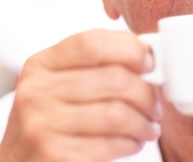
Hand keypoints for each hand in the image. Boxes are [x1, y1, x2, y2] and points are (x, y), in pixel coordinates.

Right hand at [0, 29, 161, 161]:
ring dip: (143, 122)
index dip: (129, 49)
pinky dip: (130, 144)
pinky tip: (133, 143)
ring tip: (149, 127)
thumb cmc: (50, 119)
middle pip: (113, 79)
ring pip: (117, 114)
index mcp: (41, 64)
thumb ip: (95, 65)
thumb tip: (147, 54)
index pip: (92, 43)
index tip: (149, 62)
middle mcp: (37, 91)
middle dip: (146, 94)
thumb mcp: (59, 83)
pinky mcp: (54, 155)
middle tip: (155, 106)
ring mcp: (42, 125)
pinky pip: (110, 145)